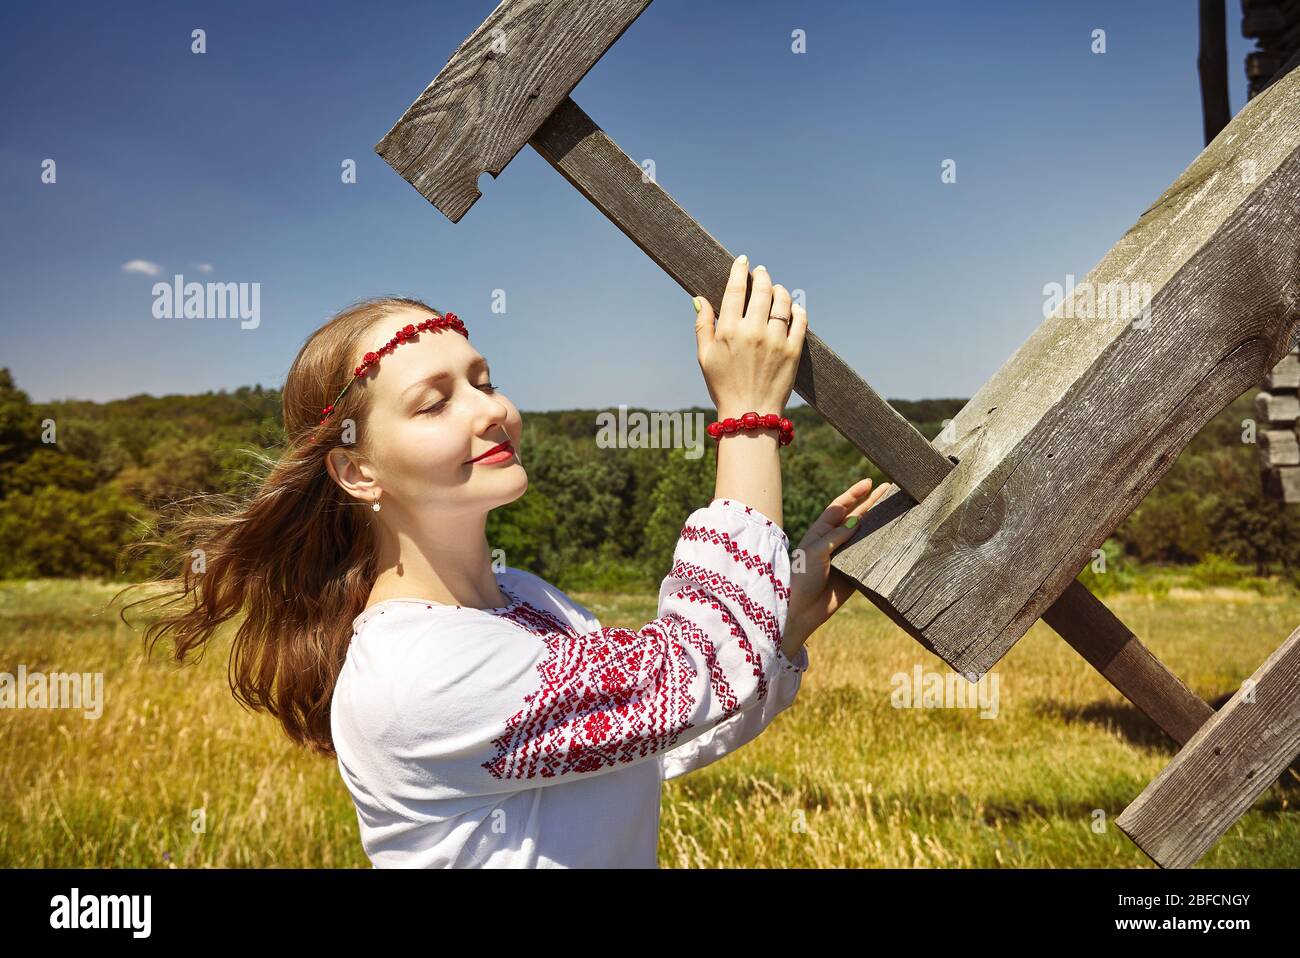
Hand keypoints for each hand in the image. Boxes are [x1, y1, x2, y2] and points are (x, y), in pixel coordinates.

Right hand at [694, 254, 806, 417]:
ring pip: (782, 301)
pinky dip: (797, 309)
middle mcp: (753, 331)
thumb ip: (703, 325)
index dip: (739, 270)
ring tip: (776, 289)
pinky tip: (793, 307)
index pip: (735, 289)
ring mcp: (776, 340)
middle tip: (761, 272)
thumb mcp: (705, 356)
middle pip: (761, 289)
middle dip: (761, 275)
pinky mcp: (794, 350)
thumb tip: (699, 299)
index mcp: (729, 331)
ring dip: (779, 290)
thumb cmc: (723, 385)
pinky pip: (800, 320)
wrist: (750, 413)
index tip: (743, 261)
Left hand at [781, 477, 895, 657]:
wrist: (800, 610)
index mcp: (821, 532)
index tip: (869, 481)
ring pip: (865, 536)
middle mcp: (834, 542)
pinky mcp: (854, 574)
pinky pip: (869, 558)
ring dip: (879, 523)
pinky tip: (895, 538)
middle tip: (890, 488)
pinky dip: (881, 549)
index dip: (854, 494)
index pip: (840, 507)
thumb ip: (836, 536)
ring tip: (896, 508)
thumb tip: (857, 521)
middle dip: (872, 503)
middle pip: (856, 517)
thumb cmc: (801, 578)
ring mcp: (845, 557)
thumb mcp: (816, 552)